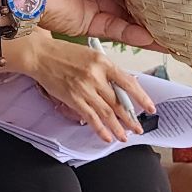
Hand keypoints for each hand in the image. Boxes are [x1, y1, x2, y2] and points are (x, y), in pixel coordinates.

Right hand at [18, 37, 153, 144]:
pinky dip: (100, 129)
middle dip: (131, 118)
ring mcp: (84, 89)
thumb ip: (107, 71)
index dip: (142, 97)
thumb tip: (123, 88)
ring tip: (126, 136)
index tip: (150, 108)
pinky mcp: (73, 99)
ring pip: (107, 113)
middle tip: (139, 128)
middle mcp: (96, 76)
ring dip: (118, 127)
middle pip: (118, 101)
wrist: (41, 55)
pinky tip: (107, 137)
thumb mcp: (92, 55)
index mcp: (103, 62)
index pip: (128, 82)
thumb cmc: (64, 54)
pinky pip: (91, 118)